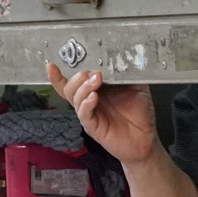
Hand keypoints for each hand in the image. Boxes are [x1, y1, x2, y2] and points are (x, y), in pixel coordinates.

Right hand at [45, 63, 161, 165]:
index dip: (61, 74)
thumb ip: (128, 74)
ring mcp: (90, 114)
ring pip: (75, 99)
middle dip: (77, 77)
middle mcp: (89, 101)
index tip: (52, 65)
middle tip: (93, 73)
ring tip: (96, 80)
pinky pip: (84, 114)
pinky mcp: (93, 127)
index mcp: (97, 90)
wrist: (145, 139)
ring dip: (83, 87)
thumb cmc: (139, 114)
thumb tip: (125, 57)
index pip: (74, 81)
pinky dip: (86, 104)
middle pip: (69, 88)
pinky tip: (94, 97)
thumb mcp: (137, 87)